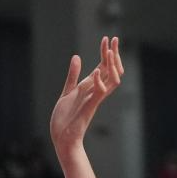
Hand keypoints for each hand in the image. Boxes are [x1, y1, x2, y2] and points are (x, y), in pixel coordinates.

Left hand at [50, 36, 123, 157]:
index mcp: (89, 88)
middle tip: (114, 38)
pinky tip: (95, 71)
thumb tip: (77, 56)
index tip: (107, 38)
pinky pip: (99, 93)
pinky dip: (99, 82)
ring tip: (109, 51)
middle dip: (113, 54)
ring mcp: (93, 100)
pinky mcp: (89, 108)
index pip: (103, 67)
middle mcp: (95, 92)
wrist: (62, 139)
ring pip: (111, 80)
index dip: (106, 52)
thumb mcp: (67, 92)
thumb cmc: (65, 119)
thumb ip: (73, 75)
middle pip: (111, 71)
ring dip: (111, 66)